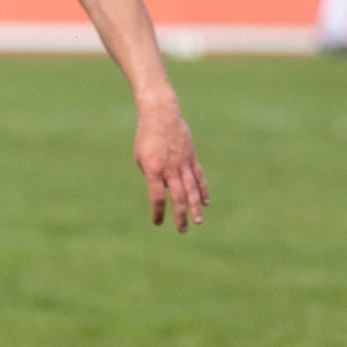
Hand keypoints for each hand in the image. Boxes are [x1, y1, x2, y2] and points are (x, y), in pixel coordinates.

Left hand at [135, 104, 208, 231]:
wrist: (162, 115)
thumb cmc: (146, 137)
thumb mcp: (141, 157)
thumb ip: (151, 175)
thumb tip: (163, 188)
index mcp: (153, 170)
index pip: (157, 197)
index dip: (157, 211)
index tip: (157, 222)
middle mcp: (170, 169)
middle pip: (178, 197)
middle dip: (180, 215)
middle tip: (182, 231)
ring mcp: (184, 164)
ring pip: (192, 190)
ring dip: (195, 207)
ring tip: (198, 222)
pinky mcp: (192, 158)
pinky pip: (199, 178)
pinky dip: (203, 191)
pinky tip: (205, 203)